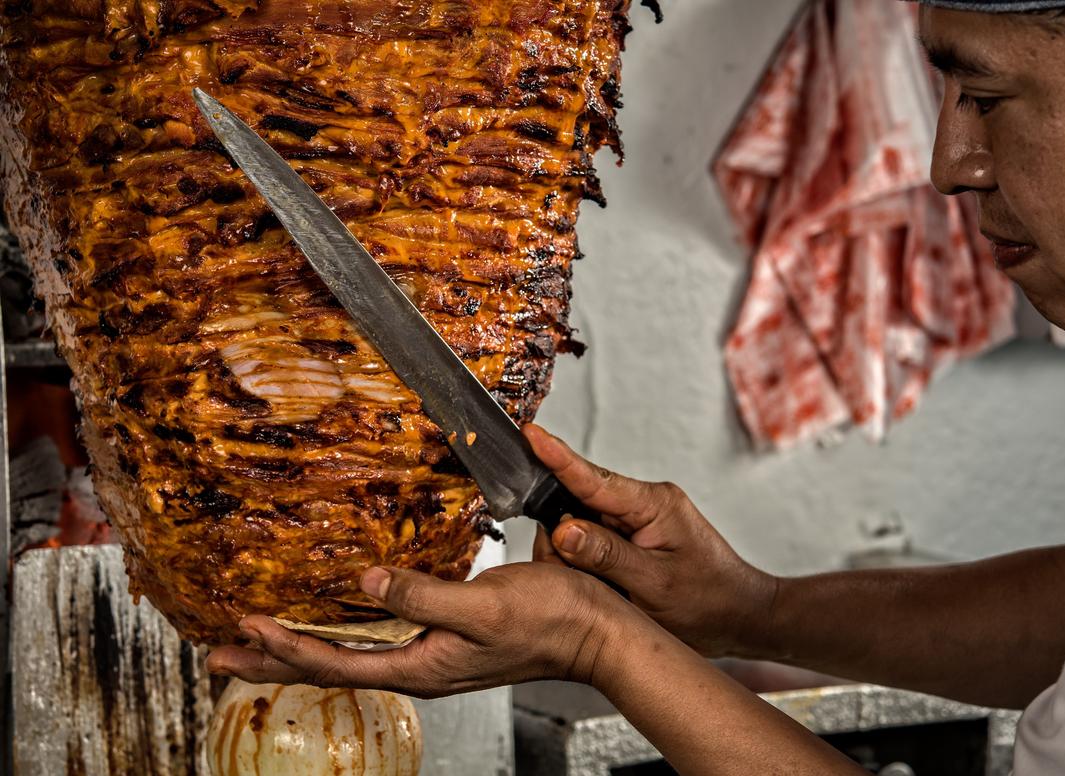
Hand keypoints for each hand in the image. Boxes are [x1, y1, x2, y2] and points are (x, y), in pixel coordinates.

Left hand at [205, 561, 636, 696]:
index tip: (246, 628)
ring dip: (297, 648)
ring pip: (347, 655)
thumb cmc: (550, 622)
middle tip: (219, 654)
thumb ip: (423, 595)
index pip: (337, 665)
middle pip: (328, 669)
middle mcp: (418, 666)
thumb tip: (365, 582)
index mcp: (423, 666)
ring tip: (256, 641)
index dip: (286, 648)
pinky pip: (375, 640)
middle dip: (271, 662)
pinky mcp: (442, 638)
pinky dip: (340, 632)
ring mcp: (429, 654)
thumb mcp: (485, 605)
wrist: (594, 631)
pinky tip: (334, 618)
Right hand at [525, 425, 777, 658]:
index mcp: (654, 504)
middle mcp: (645, 504)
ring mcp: (639, 519)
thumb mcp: (655, 585)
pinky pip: (595, 539)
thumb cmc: (709, 601)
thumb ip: (606, 556)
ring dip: (576, 555)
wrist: (740, 615)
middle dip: (561, 534)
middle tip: (563, 570)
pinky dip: (587, 562)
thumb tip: (562, 530)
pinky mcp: (634, 536)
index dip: (557, 457)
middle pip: (579, 502)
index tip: (530, 435)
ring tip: (602, 588)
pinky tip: (602, 585)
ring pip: (583, 524)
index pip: (594, 478)